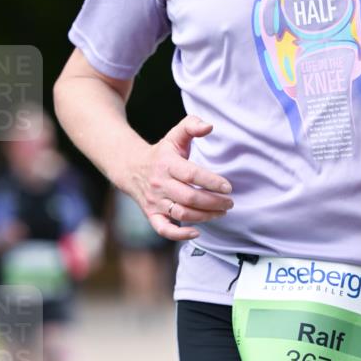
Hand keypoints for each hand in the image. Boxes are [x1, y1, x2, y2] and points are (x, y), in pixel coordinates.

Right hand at [130, 115, 232, 241]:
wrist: (131, 168)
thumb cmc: (161, 153)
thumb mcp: (175, 136)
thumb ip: (191, 126)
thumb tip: (209, 126)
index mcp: (167, 164)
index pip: (192, 174)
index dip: (211, 181)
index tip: (228, 187)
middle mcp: (160, 184)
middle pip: (189, 197)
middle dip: (213, 202)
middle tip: (229, 202)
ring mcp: (155, 202)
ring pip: (182, 214)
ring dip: (204, 216)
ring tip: (221, 212)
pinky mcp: (152, 215)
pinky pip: (164, 230)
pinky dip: (180, 234)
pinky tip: (197, 232)